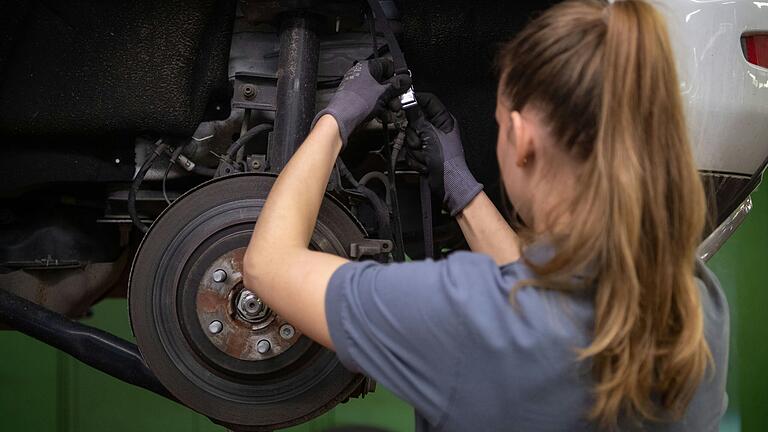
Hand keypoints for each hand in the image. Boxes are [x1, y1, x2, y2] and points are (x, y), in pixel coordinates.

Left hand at [312, 59, 409, 146]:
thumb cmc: (356, 102)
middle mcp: (362, 76)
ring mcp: (359, 89)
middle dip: (393, 94)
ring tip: (391, 111)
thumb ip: (397, 85)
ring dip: (388, 104)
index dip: (398, 75)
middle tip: (398, 101)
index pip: (388, 65)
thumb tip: (406, 80)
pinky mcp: (358, 102)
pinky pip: (373, 103)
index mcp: (367, 67)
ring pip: (380, 94)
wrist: (342, 120)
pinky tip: (383, 116)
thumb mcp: (384, 93)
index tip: (404, 85)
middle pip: (385, 82)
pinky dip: (380, 109)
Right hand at [406, 93, 482, 215]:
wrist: (448, 183)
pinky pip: (410, 151)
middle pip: (414, 121)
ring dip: (415, 150)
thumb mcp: (430, 133)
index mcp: (443, 119)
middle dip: (414, 135)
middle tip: (421, 142)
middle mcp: (436, 128)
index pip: (428, 100)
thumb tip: (408, 101)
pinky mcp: (424, 154)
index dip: (415, 100)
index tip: (402, 103)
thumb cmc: (447, 159)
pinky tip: (425, 164)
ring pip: (410, 138)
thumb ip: (417, 116)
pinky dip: (415, 159)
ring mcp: (430, 141)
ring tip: (425, 156)